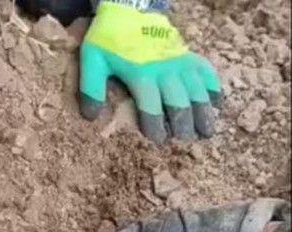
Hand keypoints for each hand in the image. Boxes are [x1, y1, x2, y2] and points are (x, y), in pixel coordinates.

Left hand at [79, 2, 221, 142]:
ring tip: (207, 132)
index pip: (151, 105)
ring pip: (196, 90)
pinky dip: (213, 88)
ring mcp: (180, 62)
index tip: (158, 139)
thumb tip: (91, 116)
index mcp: (141, 74)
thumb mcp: (93, 59)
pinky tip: (217, 105)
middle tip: (185, 141)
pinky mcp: (189, 55)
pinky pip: (206, 73)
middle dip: (183, 123)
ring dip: (203, 111)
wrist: (130, 8)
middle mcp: (165, 70)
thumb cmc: (110, 37)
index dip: (155, 124)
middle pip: (179, 101)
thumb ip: (91, 87)